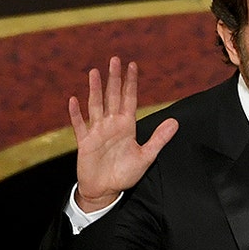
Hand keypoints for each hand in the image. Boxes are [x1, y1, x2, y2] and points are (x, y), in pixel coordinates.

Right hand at [70, 56, 176, 210]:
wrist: (105, 190)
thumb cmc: (125, 173)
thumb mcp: (146, 156)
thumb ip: (159, 138)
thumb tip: (175, 122)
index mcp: (127, 126)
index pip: (129, 99)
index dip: (131, 83)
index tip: (132, 66)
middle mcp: (111, 124)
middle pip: (112, 96)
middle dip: (114, 79)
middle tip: (115, 59)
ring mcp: (97, 132)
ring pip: (96, 105)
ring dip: (95, 89)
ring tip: (94, 72)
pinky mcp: (85, 142)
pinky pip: (79, 125)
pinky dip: (76, 114)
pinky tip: (73, 100)